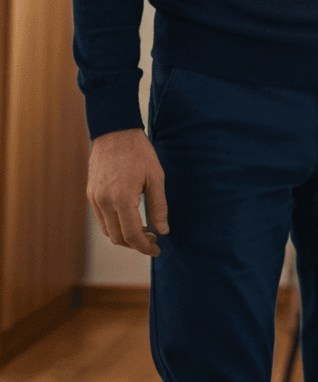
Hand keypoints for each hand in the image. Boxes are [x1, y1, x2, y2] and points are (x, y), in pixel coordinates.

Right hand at [86, 128, 168, 256]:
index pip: (132, 235)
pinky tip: (130, 219)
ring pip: (108, 231)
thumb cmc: (139, 152)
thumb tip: (163, 231)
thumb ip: (159, 206)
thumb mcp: (156, 177)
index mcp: (121, 199)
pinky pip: (102, 220)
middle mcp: (104, 202)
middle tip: (153, 239)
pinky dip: (115, 226)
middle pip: (118, 238)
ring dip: (125, 237)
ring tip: (144, 230)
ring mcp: (94, 199)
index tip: (157, 249)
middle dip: (136, 244)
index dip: (145, 247)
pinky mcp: (91, 194)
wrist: (115, 132)